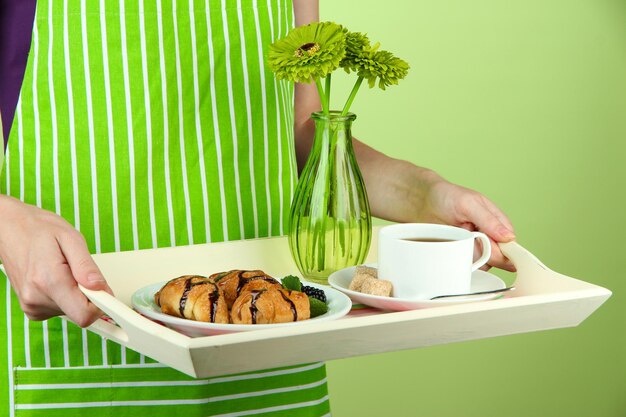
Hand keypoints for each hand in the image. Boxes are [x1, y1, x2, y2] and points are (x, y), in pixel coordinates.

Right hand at [0, 195, 112, 326]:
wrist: (9, 228)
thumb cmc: (39, 229)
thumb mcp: (71, 238)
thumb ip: (87, 267)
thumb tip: (101, 288)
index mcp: (49, 281)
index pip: (84, 315)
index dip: (102, 306)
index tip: (108, 295)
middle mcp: (37, 298)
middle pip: (80, 313)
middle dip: (89, 295)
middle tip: (82, 271)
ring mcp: (32, 305)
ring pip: (71, 311)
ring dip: (76, 293)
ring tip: (65, 270)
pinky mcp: (31, 308)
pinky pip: (61, 309)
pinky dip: (65, 296)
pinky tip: (56, 277)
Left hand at [414, 172, 515, 270]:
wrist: (422, 201)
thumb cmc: (447, 197)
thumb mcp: (469, 203)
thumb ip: (489, 220)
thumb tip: (509, 237)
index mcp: (497, 223)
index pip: (509, 244)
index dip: (503, 251)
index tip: (490, 248)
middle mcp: (488, 237)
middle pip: (497, 258)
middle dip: (483, 253)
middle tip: (467, 238)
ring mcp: (474, 247)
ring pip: (481, 264)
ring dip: (468, 257)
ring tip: (455, 239)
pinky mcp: (460, 255)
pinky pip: (465, 266)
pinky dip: (457, 261)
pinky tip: (449, 248)